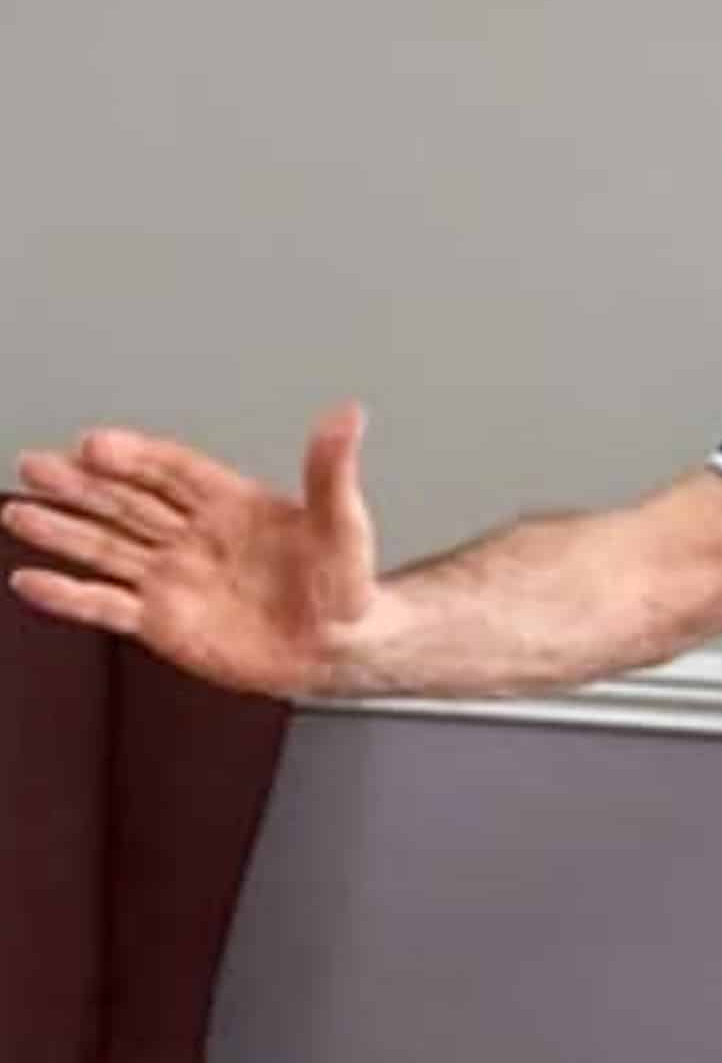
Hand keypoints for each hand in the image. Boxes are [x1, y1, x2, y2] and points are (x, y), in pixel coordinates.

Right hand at [5, 404, 380, 698]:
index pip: (171, 470)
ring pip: (106, 546)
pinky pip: (105, 605)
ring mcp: (172, 576)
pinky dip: (68, 595)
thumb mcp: (343, 521)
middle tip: (34, 464)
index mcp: (231, 503)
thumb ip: (331, 471)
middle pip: (126, 501)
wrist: (340, 646)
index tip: (94, 442)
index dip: (134, 455)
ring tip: (16, 511)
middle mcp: (192, 535)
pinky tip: (30, 580)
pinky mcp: (161, 620)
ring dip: (62, 530)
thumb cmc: (345, 583)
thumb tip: (347, 415)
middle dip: (80, 484)